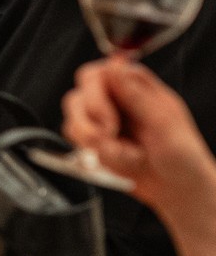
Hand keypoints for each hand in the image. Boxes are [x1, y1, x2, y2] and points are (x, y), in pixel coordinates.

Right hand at [62, 58, 215, 221]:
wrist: (178, 189)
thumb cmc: (182, 154)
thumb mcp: (163, 122)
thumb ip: (135, 94)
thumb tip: (114, 65)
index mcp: (134, 84)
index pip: (95, 76)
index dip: (95, 98)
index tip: (109, 120)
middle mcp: (115, 98)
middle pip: (77, 98)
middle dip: (91, 125)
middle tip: (112, 138)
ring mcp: (102, 121)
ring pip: (73, 122)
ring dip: (98, 146)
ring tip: (127, 155)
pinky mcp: (96, 142)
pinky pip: (79, 145)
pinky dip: (100, 157)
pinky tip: (124, 161)